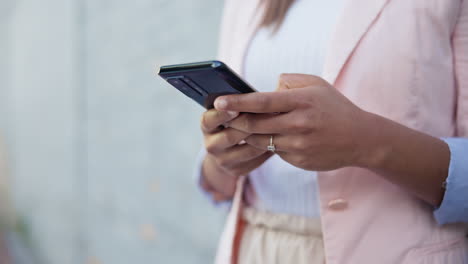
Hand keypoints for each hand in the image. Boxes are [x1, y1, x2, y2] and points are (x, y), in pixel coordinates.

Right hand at [200, 109, 272, 200]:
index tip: (237, 107)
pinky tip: (278, 139)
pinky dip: (269, 149)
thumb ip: (238, 103)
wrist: (227, 149)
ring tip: (279, 126)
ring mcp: (223, 160)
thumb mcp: (229, 111)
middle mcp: (211, 145)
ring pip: (248, 150)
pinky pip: (257, 160)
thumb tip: (256, 94)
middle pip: (229, 137)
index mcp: (207, 125)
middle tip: (268, 115)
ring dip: (264, 137)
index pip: (209, 120)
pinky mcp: (237, 170)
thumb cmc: (234, 121)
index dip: (222, 114)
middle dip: (249, 126)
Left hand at [214, 74, 371, 170]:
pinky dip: (266, 144)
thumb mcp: (316, 84)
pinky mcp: (298, 160)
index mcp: (302, 101)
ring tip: (238, 126)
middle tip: (221, 116)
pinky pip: (273, 151)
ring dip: (246, 134)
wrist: (360, 139)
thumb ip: (288, 82)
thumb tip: (264, 91)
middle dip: (234, 120)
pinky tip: (267, 137)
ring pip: (260, 140)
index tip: (219, 100)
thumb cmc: (335, 107)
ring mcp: (298, 145)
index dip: (237, 101)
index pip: (262, 101)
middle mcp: (299, 124)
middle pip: (254, 124)